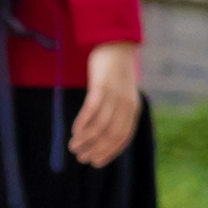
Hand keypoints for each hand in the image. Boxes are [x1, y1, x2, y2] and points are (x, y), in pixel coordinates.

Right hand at [69, 44, 147, 169]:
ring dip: (85, 140)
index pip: (123, 138)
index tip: (96, 162)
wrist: (116, 44)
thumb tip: (103, 133)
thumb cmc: (116, 72)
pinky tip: (74, 132)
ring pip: (100, 126)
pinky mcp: (101, 86)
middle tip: (81, 158)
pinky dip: (82, 124)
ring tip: (74, 147)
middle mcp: (126, 105)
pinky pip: (91, 110)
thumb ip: (117, 111)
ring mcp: (114, 95)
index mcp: (133, 109)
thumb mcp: (121, 93)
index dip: (109, 153)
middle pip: (111, 135)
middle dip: (96, 150)